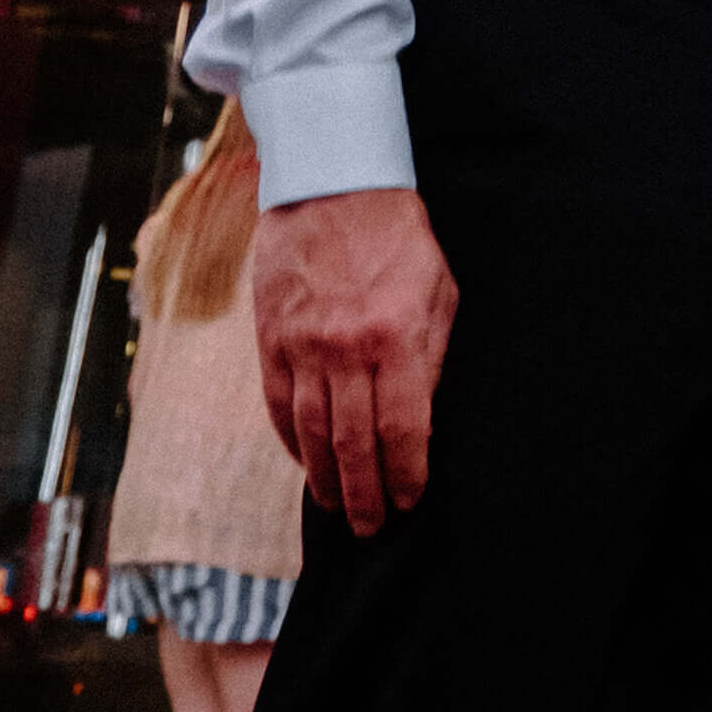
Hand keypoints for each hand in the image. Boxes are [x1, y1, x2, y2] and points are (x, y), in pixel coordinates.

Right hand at [252, 188, 458, 537]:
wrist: (333, 185)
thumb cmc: (398, 236)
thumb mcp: (440, 289)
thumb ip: (432, 353)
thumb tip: (424, 413)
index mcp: (395, 336)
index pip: (402, 427)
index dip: (408, 472)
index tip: (412, 498)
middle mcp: (345, 350)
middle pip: (352, 443)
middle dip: (366, 493)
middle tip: (374, 526)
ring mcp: (302, 347)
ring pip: (311, 434)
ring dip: (327, 480)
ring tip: (341, 508)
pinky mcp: (271, 340)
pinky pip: (279, 407)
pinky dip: (292, 444)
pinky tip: (307, 465)